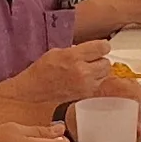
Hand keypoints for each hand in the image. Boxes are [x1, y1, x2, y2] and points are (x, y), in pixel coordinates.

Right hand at [8, 38, 122, 105]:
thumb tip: (91, 50)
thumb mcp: (57, 52)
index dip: (102, 46)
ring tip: (85, 71)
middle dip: (100, 60)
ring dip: (98, 72)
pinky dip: (94, 81)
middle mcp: (82, 71)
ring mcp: (85, 85)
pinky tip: (82, 80)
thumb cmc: (42, 70)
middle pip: (106, 62)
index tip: (99, 48)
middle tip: (90, 60)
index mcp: (74, 57)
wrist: (34, 91)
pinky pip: (97, 85)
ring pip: (104, 74)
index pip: (102, 47)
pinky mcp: (85, 94)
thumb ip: (77, 50)